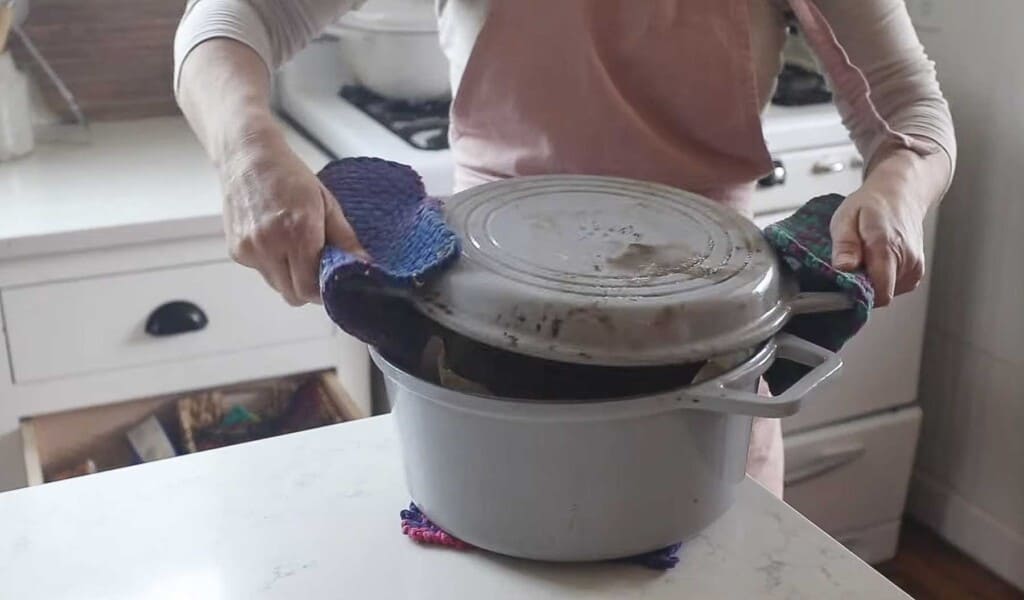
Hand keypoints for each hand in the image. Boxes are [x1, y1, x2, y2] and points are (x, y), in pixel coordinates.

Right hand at [219, 129, 365, 305]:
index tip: (332, 283)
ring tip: (294, 248)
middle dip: (308, 288)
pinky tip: (275, 240)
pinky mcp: (236, 251)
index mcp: (298, 232)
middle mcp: (270, 245)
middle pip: (293, 295)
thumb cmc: (289, 176)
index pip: (310, 288)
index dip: (323, 292)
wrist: (247, 158)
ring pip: (277, 286)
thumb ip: (345, 239)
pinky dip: (272, 265)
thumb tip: (364, 264)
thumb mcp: (327, 203)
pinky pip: (261, 272)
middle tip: (317, 269)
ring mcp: (249, 249)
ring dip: (290, 278)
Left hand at [829, 152, 928, 306]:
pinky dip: (881, 280)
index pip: (880, 292)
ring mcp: (915, 267)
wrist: (901, 194)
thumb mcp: (846, 218)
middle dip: (862, 286)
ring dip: (871, 282)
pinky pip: (894, 288)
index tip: (844, 285)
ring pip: (886, 292)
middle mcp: (907, 260)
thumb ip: (845, 245)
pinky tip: (876, 261)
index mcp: (888, 247)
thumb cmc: (872, 205)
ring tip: (866, 257)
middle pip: (880, 294)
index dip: (859, 295)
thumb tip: (844, 268)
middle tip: (852, 263)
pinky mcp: (916, 272)